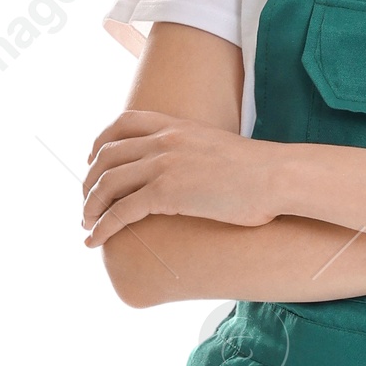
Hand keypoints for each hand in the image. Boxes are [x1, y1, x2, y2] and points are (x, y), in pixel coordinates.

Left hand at [81, 110, 282, 247]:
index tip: (93, 161)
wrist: (278, 177)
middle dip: (90, 182)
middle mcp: (163, 140)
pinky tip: (94, 241)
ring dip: (89, 207)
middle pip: (107, 156)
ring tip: (86, 226)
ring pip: (107, 184)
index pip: (122, 124)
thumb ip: (197, 154)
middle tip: (87, 204)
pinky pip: (120, 212)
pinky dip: (102, 228)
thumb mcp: (221, 149)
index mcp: (175, 125)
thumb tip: (196, 174)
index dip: (100, 143)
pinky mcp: (166, 193)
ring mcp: (162, 165)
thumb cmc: (261, 172)